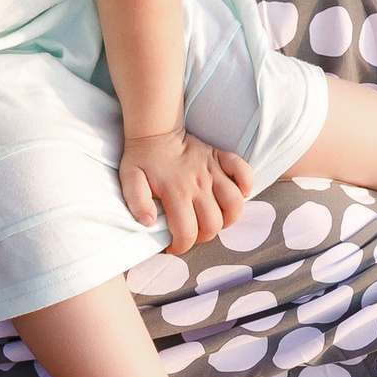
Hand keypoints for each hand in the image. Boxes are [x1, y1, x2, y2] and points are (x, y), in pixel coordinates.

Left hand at [119, 130, 251, 253]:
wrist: (155, 130)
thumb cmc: (142, 158)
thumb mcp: (129, 180)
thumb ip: (137, 203)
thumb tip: (149, 223)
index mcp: (176, 192)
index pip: (187, 232)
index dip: (181, 246)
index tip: (173, 246)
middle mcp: (198, 184)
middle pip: (214, 224)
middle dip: (203, 236)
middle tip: (192, 233)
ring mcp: (213, 171)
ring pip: (234, 204)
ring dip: (228, 218)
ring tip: (215, 220)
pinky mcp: (221, 158)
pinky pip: (244, 171)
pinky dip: (246, 184)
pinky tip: (239, 193)